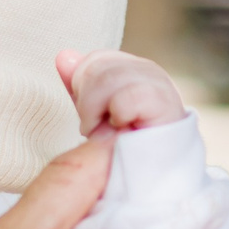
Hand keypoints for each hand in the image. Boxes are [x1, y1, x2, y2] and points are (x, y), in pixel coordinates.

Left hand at [56, 49, 187, 135]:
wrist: (155, 172)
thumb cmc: (125, 145)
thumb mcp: (95, 112)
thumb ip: (80, 85)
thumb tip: (63, 56)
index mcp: (132, 67)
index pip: (95, 59)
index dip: (83, 88)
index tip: (91, 116)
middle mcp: (148, 70)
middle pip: (98, 67)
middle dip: (87, 102)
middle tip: (95, 129)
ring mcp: (159, 84)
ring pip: (108, 79)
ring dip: (96, 113)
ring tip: (106, 134)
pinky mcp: (165, 103)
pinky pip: (125, 99)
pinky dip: (117, 117)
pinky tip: (124, 131)